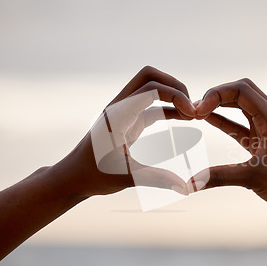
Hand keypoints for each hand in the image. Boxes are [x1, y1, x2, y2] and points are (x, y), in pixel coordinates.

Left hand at [53, 66, 195, 198]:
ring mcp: (124, 112)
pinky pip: (152, 105)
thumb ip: (156, 179)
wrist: (74, 177)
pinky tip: (185, 118)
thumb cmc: (94, 176)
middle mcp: (120, 107)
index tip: (192, 115)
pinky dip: (169, 107)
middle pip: (150, 77)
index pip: (150, 88)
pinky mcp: (128, 120)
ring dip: (172, 95)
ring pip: (151, 87)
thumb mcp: (126, 177)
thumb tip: (185, 188)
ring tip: (192, 114)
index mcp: (118, 115)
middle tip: (192, 107)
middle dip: (174, 86)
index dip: (174, 95)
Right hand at [188, 78, 266, 213]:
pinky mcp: (264, 142)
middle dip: (218, 95)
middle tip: (197, 107)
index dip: (218, 93)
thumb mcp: (252, 176)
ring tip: (198, 111)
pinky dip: (225, 121)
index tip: (199, 109)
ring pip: (242, 107)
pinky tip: (209, 120)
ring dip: (221, 106)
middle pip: (242, 92)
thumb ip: (219, 177)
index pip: (242, 90)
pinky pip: (241, 125)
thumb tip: (189, 184)